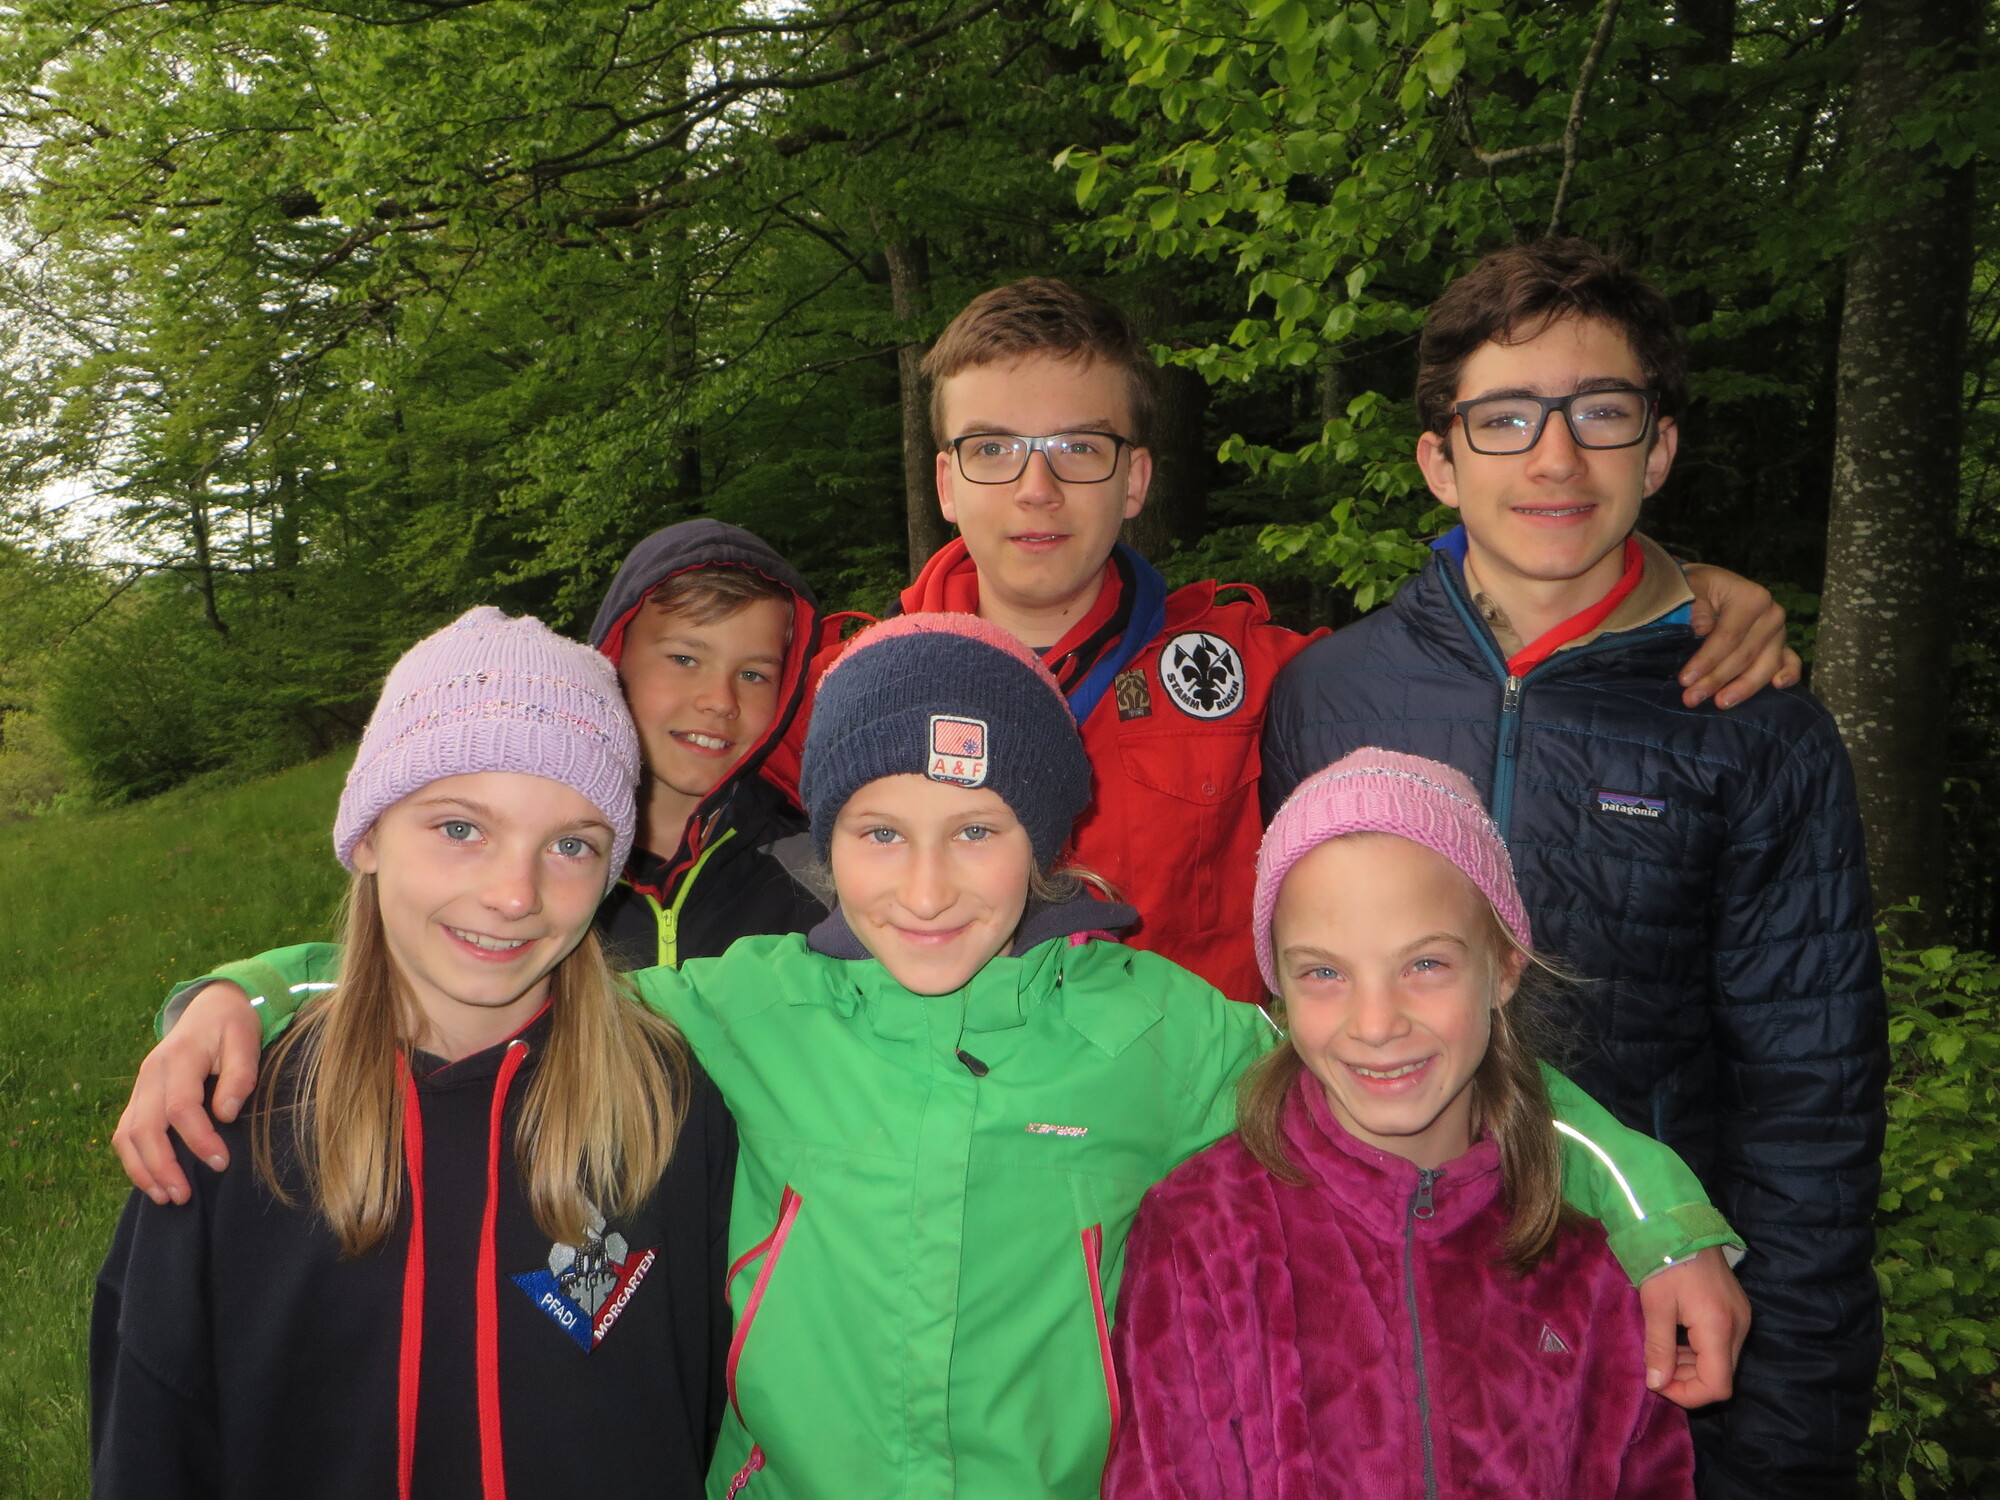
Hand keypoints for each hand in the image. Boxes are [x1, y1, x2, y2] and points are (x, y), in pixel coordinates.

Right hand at [111, 982, 262, 1205]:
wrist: (211, 1006)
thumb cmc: (233, 1026)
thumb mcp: (246, 1040)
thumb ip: (239, 1074)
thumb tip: (226, 1113)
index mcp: (178, 1058)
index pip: (181, 1107)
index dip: (198, 1139)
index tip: (221, 1163)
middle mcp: (151, 1074)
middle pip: (145, 1127)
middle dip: (163, 1166)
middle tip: (185, 1196)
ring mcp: (140, 1086)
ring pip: (127, 1134)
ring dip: (143, 1170)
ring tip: (166, 1197)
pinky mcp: (138, 1097)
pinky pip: (124, 1132)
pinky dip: (134, 1161)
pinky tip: (152, 1182)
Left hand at [1638, 1246, 1750, 1407]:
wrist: (1682, 1223)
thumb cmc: (1665, 1261)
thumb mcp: (1655, 1305)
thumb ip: (1659, 1348)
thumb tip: (1657, 1383)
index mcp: (1720, 1327)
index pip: (1717, 1385)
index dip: (1688, 1394)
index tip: (1659, 1383)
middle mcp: (1739, 1326)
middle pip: (1721, 1375)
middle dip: (1687, 1380)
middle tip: (1656, 1368)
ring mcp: (1741, 1317)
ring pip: (1722, 1361)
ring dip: (1692, 1365)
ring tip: (1662, 1353)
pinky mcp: (1737, 1310)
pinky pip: (1721, 1343)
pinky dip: (1699, 1350)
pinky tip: (1676, 1339)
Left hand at [1679, 563, 1801, 708]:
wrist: (1708, 587)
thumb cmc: (1696, 589)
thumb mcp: (1689, 588)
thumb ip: (1694, 606)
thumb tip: (1703, 629)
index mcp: (1751, 597)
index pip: (1728, 636)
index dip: (1706, 660)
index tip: (1685, 680)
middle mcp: (1771, 614)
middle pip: (1744, 655)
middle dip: (1716, 680)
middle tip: (1691, 698)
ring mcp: (1779, 632)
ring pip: (1765, 665)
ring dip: (1743, 688)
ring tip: (1720, 703)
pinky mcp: (1781, 645)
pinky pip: (1791, 662)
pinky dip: (1788, 674)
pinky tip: (1777, 686)